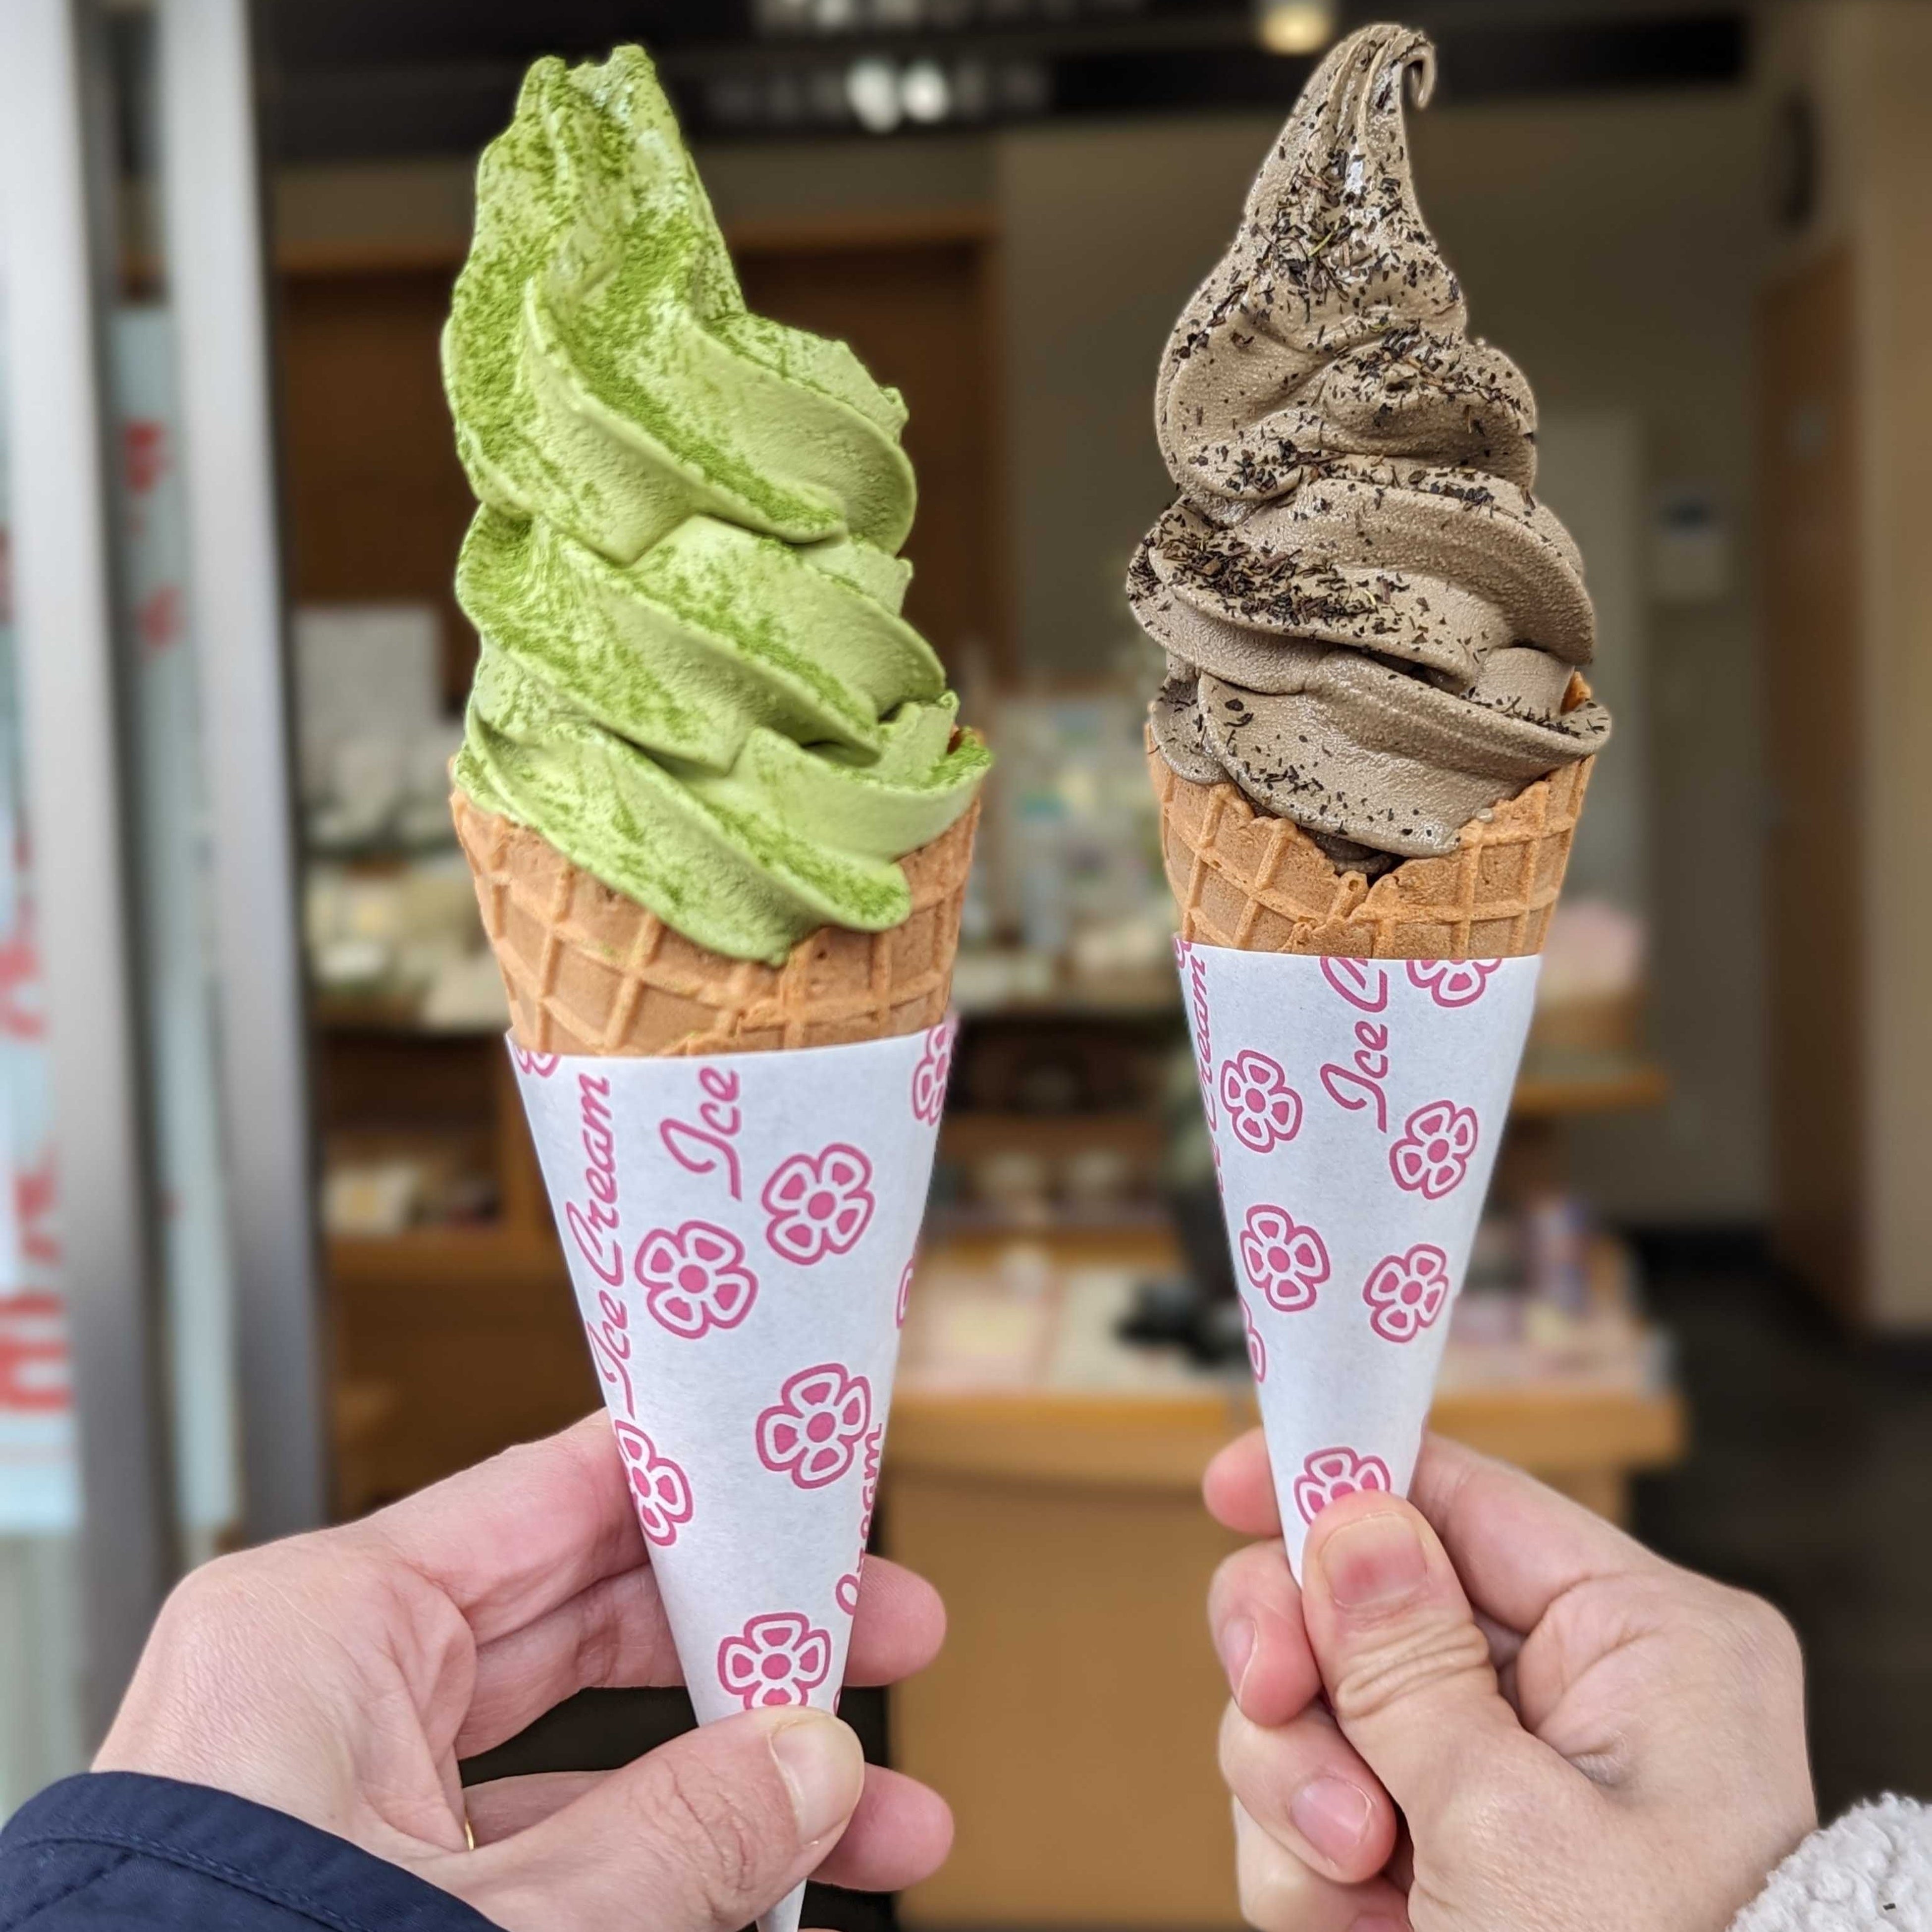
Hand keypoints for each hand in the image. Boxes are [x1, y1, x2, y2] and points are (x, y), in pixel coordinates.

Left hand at [97, 1415, 950, 1931]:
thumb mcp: (506, 1923)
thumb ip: (679, 1836)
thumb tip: (817, 1769)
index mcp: (325, 1624)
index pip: (559, 1492)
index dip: (702, 1485)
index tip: (806, 1485)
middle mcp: (328, 1686)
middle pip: (593, 1617)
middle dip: (748, 1648)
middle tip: (877, 1639)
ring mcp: (343, 1793)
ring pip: (581, 1747)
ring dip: (727, 1782)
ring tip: (874, 1814)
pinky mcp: (359, 1883)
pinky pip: (533, 1843)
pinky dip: (646, 1858)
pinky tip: (762, 1886)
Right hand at [1203, 1431, 1813, 1931]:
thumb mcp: (1509, 1823)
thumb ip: (1406, 1663)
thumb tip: (1347, 1516)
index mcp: (1638, 1637)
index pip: (1458, 1496)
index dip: (1335, 1477)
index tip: (1225, 1487)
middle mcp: (1572, 1688)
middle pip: (1364, 1599)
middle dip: (1303, 1670)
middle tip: (1275, 1706)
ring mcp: (1505, 1771)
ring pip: (1323, 1710)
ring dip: (1301, 1791)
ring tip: (1357, 1874)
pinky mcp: (1450, 1847)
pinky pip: (1322, 1805)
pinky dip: (1311, 1868)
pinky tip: (1363, 1922)